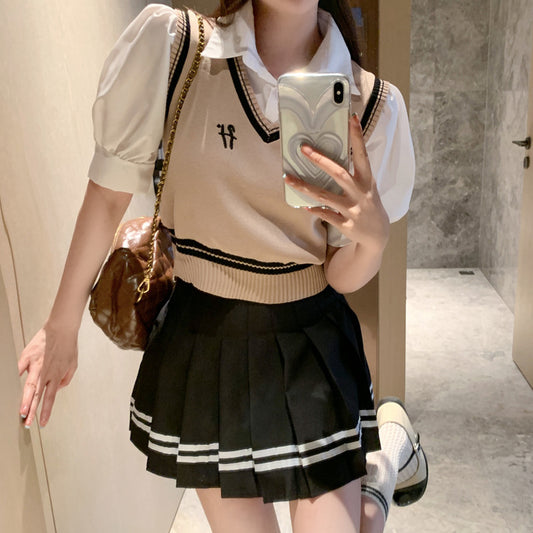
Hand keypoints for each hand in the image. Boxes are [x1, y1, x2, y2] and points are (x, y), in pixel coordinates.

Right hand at [18, 322, 77, 427]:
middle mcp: (46, 372)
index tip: (42, 423)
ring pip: (29, 386)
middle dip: (32, 411)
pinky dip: (14, 377)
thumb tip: (57, 388)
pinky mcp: (27, 356)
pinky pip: (18, 369)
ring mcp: (35, 365)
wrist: (62, 328)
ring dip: (25, 400)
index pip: (50, 398)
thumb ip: (66, 379)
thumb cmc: (68, 346)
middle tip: (27, 423)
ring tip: (21, 412)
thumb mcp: (73, 364)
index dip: (46, 411)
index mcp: (57, 375)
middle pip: (38, 396)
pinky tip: (8, 388)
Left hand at [283, 114, 389, 252]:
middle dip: (320, 160)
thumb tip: (329, 157)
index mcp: (367, 180)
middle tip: (304, 148)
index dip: (357, 137)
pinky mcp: (345, 224)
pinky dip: (313, 210)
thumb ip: (353, 173)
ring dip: (305, 187)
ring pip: (325, 196)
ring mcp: (353, 209)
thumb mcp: (367, 186)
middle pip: (339, 173)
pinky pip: (325, 215)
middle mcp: (360, 193)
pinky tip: (302, 205)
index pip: (362, 155)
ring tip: (288, 178)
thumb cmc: (368, 204)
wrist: (377, 234)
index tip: (352, 117)